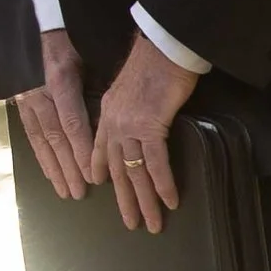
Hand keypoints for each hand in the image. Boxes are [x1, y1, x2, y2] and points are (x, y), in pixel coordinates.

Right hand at [14, 27, 93, 202]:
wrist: (39, 31)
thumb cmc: (71, 44)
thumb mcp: (87, 60)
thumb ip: (96, 88)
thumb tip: (113, 121)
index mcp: (60, 81)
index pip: (71, 122)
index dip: (81, 150)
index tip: (93, 175)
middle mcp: (40, 94)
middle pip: (55, 137)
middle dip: (67, 167)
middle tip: (79, 192)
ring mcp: (27, 100)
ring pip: (41, 140)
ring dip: (53, 168)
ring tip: (64, 191)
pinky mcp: (20, 105)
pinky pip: (31, 135)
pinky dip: (40, 156)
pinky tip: (48, 174)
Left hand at [88, 30, 203, 235]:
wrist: (162, 46)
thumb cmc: (153, 63)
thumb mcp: (131, 89)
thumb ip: (128, 108)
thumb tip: (139, 123)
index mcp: (107, 113)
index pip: (100, 148)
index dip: (100, 169)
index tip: (101, 186)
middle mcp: (113, 123)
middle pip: (117, 169)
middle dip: (125, 200)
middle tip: (131, 223)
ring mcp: (129, 126)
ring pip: (135, 172)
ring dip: (145, 201)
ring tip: (153, 223)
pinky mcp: (150, 125)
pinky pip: (155, 162)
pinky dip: (163, 184)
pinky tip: (169, 201)